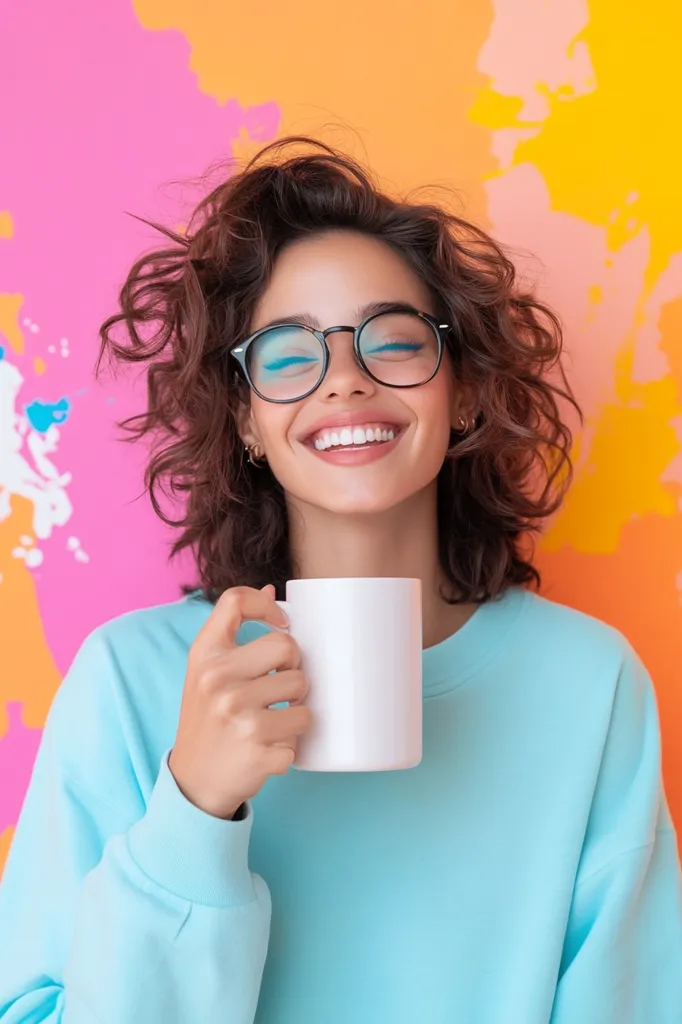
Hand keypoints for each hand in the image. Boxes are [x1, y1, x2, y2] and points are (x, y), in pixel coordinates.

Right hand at [169, 585, 310, 818]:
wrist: (193, 782)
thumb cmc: (207, 718)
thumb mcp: (208, 672)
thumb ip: (235, 632)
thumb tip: (272, 590)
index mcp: (204, 657)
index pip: (235, 601)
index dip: (266, 605)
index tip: (281, 622)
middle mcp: (218, 681)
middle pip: (287, 647)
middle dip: (292, 667)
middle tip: (280, 686)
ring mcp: (239, 716)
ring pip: (302, 693)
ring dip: (296, 710)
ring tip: (273, 720)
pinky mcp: (259, 750)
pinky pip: (302, 734)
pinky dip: (291, 744)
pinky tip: (268, 748)